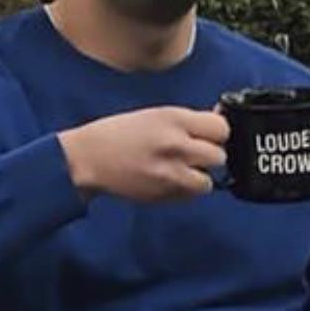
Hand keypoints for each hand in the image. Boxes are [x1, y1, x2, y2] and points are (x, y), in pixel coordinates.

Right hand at [57, 106, 228, 202]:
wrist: (88, 158)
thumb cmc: (119, 134)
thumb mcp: (155, 115)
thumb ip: (187, 122)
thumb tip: (218, 124)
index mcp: (174, 119)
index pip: (221, 128)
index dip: (217, 133)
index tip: (210, 136)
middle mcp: (176, 145)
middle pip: (219, 156)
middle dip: (209, 156)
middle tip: (192, 155)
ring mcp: (172, 173)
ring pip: (208, 182)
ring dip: (199, 177)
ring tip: (180, 170)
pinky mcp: (165, 194)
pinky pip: (190, 196)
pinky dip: (185, 190)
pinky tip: (167, 180)